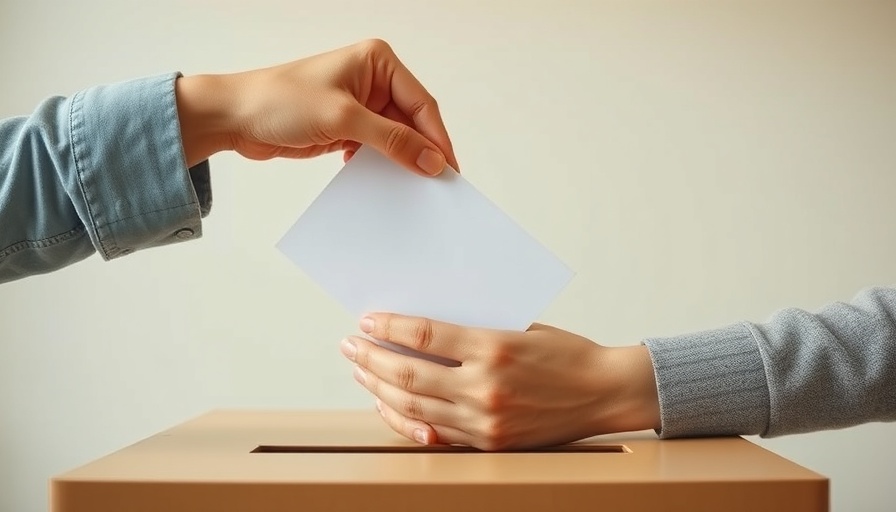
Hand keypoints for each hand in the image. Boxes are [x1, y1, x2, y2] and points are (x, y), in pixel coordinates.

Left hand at [174, 39, 457, 174]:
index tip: (448, 170)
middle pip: (412, 122)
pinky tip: (382, 183)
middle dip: (421, 152)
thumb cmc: (280, 101)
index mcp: (378, 61)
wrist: (234, 117)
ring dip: (402, 161)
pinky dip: (381, 165)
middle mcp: (373, 79)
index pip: (421, 104)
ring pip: (395, 138)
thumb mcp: (344, 119)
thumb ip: (392, 140)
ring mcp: (360, 104)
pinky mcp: (346, 127)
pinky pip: (376, 149)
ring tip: (413, 189)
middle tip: (437, 185)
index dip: (437, 138)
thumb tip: (432, 160)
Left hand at [340, 314, 660, 450]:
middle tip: (350, 345)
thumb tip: (420, 329)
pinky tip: (388, 403)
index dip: (390, 327)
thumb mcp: (521, 327)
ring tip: (361, 372)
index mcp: (494, 348)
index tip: (368, 320)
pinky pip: (434, 432)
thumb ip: (473, 331)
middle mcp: (486, 387)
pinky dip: (405, 418)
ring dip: (380, 387)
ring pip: (414, 406)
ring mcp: (485, 419)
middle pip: (410, 374)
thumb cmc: (566, 353)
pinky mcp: (489, 442)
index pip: (425, 336)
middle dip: (371, 358)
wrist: (604, 392)